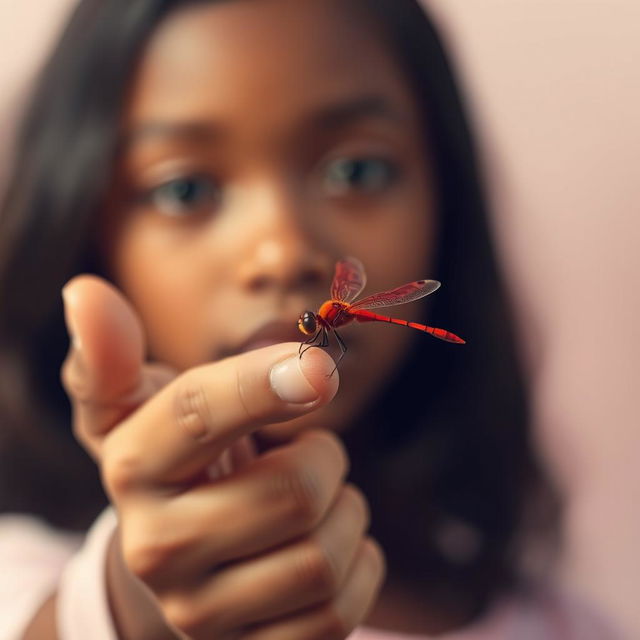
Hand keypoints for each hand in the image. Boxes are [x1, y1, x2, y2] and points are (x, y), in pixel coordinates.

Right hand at [61, 275, 384, 639]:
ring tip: (310, 502)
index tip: (318, 369)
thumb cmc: (181, 466)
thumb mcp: (146, 410)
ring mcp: (203, 616)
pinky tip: (327, 546)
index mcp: (134, 467)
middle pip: (292, 491)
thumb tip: (85, 294)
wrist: (185, 561)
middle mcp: (157, 549)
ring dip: (343, 510)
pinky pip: (342, 610)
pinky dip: (358, 563)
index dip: (262, 384)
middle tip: (302, 453)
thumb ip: (116, 358)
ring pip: (325, 555)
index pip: (198, 414)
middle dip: (323, 457)